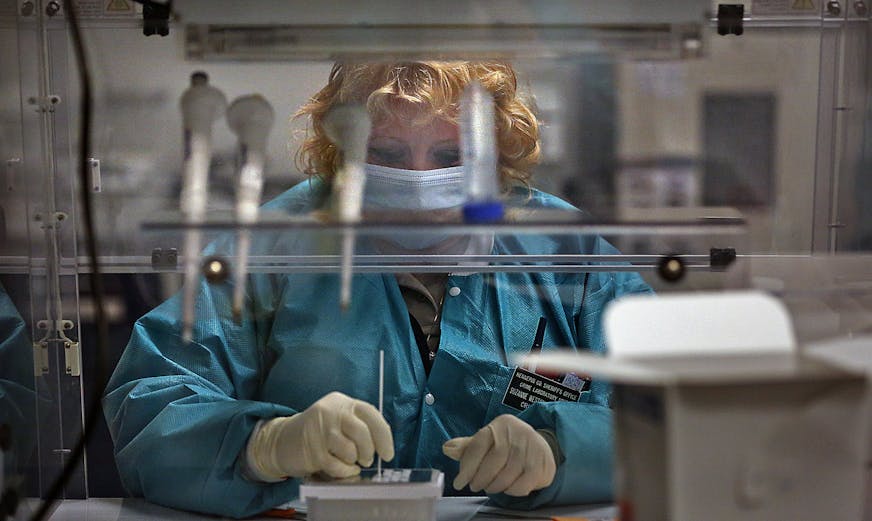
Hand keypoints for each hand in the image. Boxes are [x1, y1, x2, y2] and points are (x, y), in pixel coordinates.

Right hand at [248, 391, 393, 479]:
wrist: (283, 440)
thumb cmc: (318, 432)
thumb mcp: (338, 419)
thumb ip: (359, 426)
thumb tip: (382, 445)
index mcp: (342, 402)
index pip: (371, 414)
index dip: (383, 435)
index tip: (388, 453)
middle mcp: (331, 411)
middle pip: (362, 432)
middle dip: (369, 451)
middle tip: (367, 460)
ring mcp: (319, 430)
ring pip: (350, 450)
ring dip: (354, 462)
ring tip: (349, 461)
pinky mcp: (312, 450)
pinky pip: (337, 465)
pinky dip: (344, 471)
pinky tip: (341, 468)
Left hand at [442, 414, 555, 495]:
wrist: (540, 447)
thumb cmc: (508, 445)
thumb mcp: (487, 441)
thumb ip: (467, 447)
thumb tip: (447, 448)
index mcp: (499, 425)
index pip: (478, 445)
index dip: (467, 467)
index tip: (459, 483)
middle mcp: (516, 432)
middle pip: (493, 460)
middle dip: (481, 478)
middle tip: (475, 486)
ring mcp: (531, 447)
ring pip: (507, 474)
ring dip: (495, 486)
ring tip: (490, 487)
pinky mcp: (541, 464)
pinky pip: (522, 485)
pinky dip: (511, 491)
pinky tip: (507, 488)